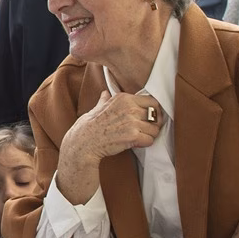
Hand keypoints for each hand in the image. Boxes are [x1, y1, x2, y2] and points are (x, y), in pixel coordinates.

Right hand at [57, 90, 163, 204]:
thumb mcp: (96, 108)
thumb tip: (105, 94)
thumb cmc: (88, 127)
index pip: (152, 101)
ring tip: (140, 137)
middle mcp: (129, 108)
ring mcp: (132, 122)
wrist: (83, 143)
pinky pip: (150, 140)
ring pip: (155, 129)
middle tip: (147, 129)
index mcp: (124, 98)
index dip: (153, 111)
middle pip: (156, 115)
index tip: (149, 118)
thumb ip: (105, 100)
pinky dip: (145, 143)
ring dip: (150, 135)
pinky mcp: (132, 136)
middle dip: (153, 123)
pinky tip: (137, 143)